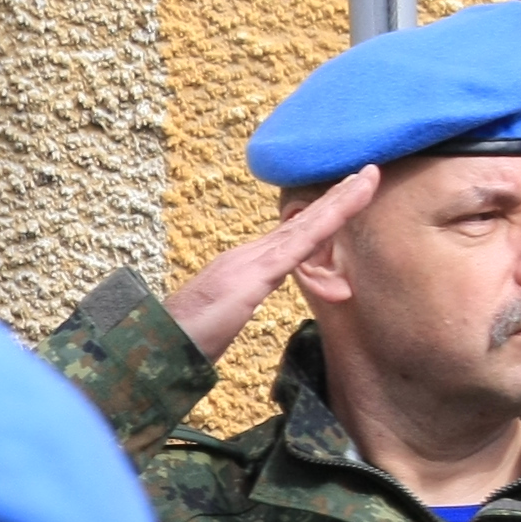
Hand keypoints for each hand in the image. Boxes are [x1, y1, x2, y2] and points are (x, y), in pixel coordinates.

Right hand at [160, 167, 379, 360]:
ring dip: (340, 201)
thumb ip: (231, 310)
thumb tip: (238, 308)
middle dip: (336, 198)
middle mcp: (246, 256)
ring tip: (368, 179)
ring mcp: (249, 262)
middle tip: (368, 173)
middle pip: (301, 223)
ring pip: (306, 226)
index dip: (316, 216)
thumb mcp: (215, 324)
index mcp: (240, 267)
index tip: (342, 198)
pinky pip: (300, 245)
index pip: (288, 237)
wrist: (152, 348)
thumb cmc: (179, 342)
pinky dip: (328, 221)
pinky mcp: (254, 275)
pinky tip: (348, 205)